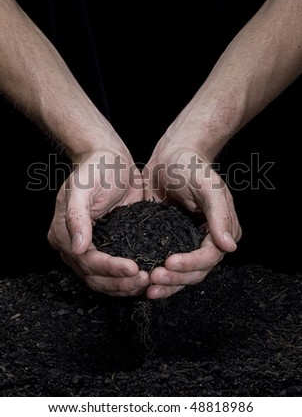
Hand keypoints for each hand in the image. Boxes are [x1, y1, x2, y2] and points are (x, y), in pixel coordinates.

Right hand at [48, 149, 149, 295]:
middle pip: (94, 277)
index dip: (109, 269)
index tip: (133, 268)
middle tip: (145, 278)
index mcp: (62, 233)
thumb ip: (77, 216)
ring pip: (104, 280)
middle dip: (119, 282)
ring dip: (124, 286)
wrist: (112, 159)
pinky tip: (146, 277)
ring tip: (148, 281)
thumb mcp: (84, 187)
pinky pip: (114, 271)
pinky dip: (128, 279)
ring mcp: (90, 248)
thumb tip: (76, 247)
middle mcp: (73, 246)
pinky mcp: (108, 246)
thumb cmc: (97, 167)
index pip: (86, 261)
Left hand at [143, 141, 241, 298]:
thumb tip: (229, 246)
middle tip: (154, 279)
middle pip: (195, 272)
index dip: (191, 264)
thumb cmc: (192, 165)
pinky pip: (163, 264)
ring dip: (166, 284)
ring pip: (180, 274)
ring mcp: (186, 244)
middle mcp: (206, 241)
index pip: (209, 257)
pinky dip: (156, 274)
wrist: (170, 155)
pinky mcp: (168, 242)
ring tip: (148, 288)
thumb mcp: (208, 186)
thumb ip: (220, 215)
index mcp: (222, 230)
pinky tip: (142, 280)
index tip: (169, 263)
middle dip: (176, 279)